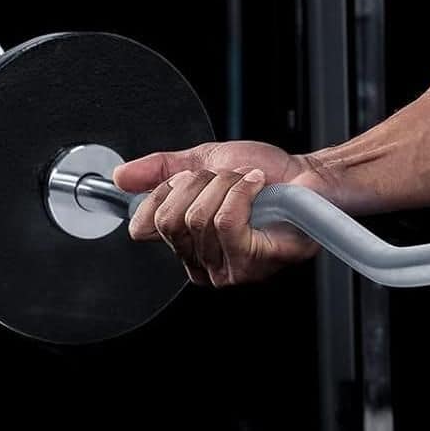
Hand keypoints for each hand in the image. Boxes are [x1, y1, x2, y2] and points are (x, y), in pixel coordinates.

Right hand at [114, 141, 331, 287]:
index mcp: (187, 245)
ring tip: (249, 185)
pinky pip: (226, 222)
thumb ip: (160, 169)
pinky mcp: (253, 262)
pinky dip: (242, 193)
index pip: (145, 225)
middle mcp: (204, 264)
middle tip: (227, 179)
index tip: (194, 177)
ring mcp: (228, 268)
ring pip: (198, 218)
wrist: (309, 175)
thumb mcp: (204, 161)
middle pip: (171, 220)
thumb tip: (121, 177)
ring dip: (227, 186)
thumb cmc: (266, 174)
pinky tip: (258, 189)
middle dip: (200, 184)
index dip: (168, 189)